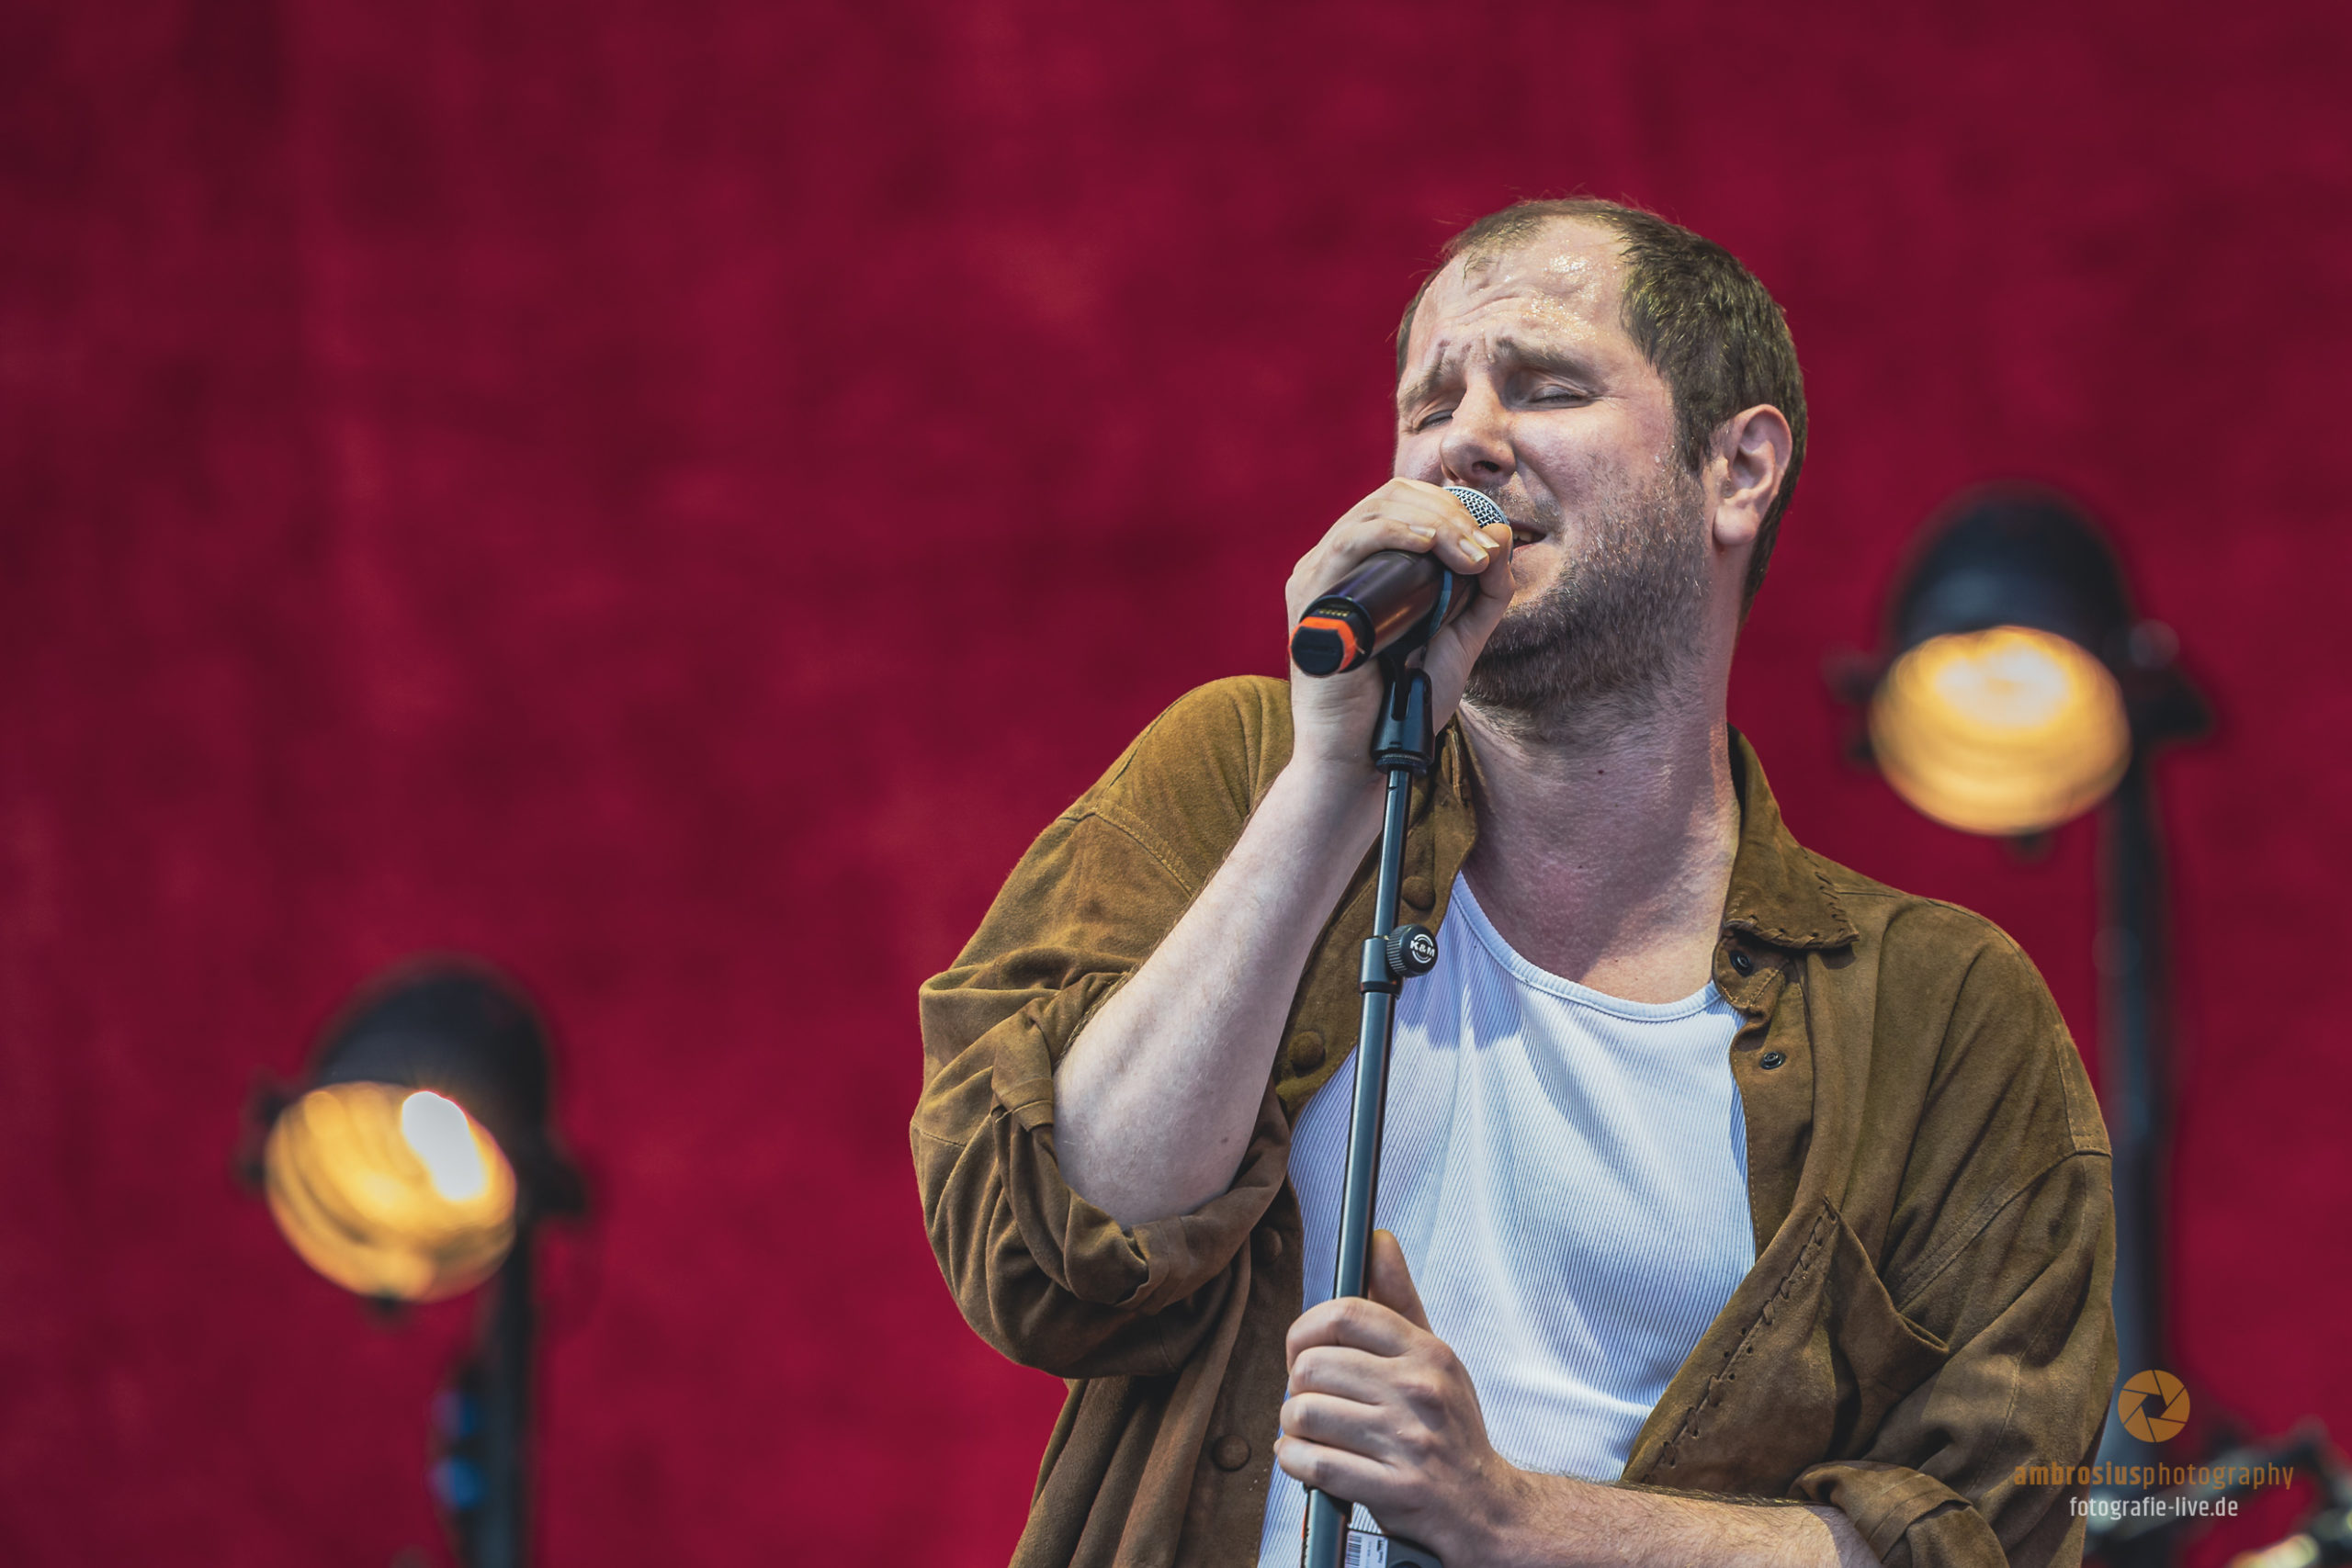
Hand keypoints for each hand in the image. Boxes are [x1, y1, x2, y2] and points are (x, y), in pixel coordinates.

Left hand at [1274, 1230, 1531, 1562]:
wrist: (1486, 1508)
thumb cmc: (1450, 1428)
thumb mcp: (1435, 1357)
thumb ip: (1400, 1300)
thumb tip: (1378, 1239)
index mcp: (1427, 1352)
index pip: (1345, 1313)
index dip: (1305, 1330)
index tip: (1302, 1350)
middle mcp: (1419, 1391)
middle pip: (1312, 1366)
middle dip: (1297, 1387)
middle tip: (1311, 1401)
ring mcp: (1408, 1441)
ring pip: (1304, 1413)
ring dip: (1293, 1428)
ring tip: (1311, 1432)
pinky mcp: (1394, 1489)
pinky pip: (1312, 1463)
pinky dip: (1295, 1462)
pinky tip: (1306, 1459)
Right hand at [1283, 480, 1516, 783]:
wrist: (1362, 754)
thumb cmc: (1402, 702)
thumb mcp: (1460, 638)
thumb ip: (1485, 593)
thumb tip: (1501, 532)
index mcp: (1364, 567)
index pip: (1405, 503)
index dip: (1452, 509)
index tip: (1488, 546)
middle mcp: (1336, 563)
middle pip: (1392, 497)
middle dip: (1449, 514)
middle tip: (1482, 549)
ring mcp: (1319, 576)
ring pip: (1375, 511)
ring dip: (1433, 522)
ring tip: (1467, 552)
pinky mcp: (1311, 597)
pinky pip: (1350, 541)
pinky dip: (1395, 533)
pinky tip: (1429, 544)